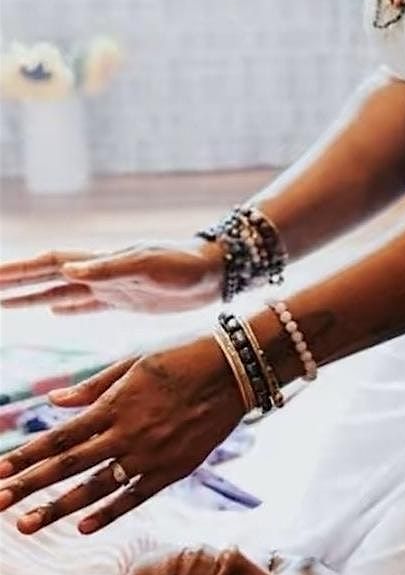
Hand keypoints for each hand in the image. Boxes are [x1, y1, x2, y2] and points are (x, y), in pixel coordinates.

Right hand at [0, 240, 223, 314]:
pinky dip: (64, 307)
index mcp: (99, 263)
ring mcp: (109, 287)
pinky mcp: (123, 300)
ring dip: (31, 297)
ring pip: (58, 293)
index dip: (18, 272)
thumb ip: (108, 268)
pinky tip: (50, 311)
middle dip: (15, 284)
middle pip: (45, 278)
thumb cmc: (184, 264)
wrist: (213, 272)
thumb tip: (67, 270)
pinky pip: (84, 305)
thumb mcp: (147, 265)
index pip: (48, 265)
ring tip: (3, 302)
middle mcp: (98, 273)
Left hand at [0, 335, 243, 534]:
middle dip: (27, 486)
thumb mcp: (130, 363)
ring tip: (24, 525)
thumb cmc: (178, 358)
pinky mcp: (173, 469)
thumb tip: (53, 403)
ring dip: (56, 508)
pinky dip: (107, 513)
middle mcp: (125, 434)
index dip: (24, 456)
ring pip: (93, 488)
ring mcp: (149, 455)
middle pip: (66, 466)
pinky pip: (134, 497)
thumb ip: (91, 387)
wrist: (231, 371)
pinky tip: (81, 527)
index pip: (57, 437)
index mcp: (112, 405)